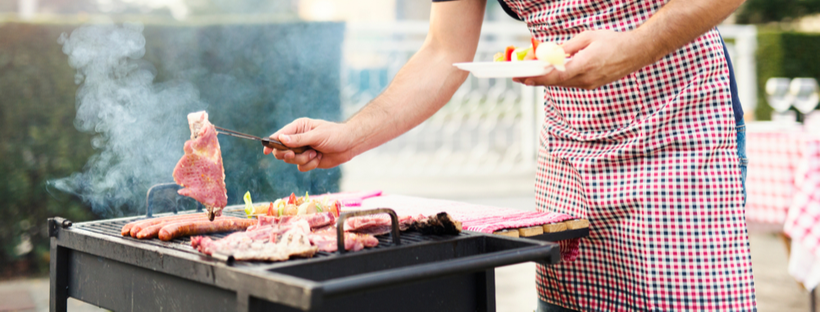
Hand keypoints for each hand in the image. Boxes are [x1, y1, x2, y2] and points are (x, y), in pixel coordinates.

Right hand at [263, 118, 356, 171]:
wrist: (349, 145)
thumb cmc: (335, 135)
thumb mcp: (317, 135)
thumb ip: (299, 139)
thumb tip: (281, 138)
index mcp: (298, 127)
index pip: (279, 135)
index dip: (271, 142)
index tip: (266, 150)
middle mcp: (298, 139)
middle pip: (281, 150)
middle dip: (288, 154)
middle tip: (293, 154)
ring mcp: (302, 150)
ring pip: (291, 161)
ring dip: (303, 160)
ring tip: (315, 154)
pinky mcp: (308, 160)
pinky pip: (301, 167)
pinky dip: (310, 165)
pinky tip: (319, 158)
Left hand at [512, 29, 654, 89]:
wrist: (636, 52)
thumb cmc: (613, 41)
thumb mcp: (587, 37)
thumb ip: (567, 47)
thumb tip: (549, 53)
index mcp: (585, 65)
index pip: (557, 75)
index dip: (539, 78)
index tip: (524, 78)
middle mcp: (586, 79)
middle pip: (555, 83)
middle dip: (536, 80)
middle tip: (518, 77)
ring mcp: (590, 84)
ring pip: (562, 84)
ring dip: (545, 81)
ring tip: (529, 76)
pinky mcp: (592, 85)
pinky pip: (571, 83)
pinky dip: (558, 80)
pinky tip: (548, 75)